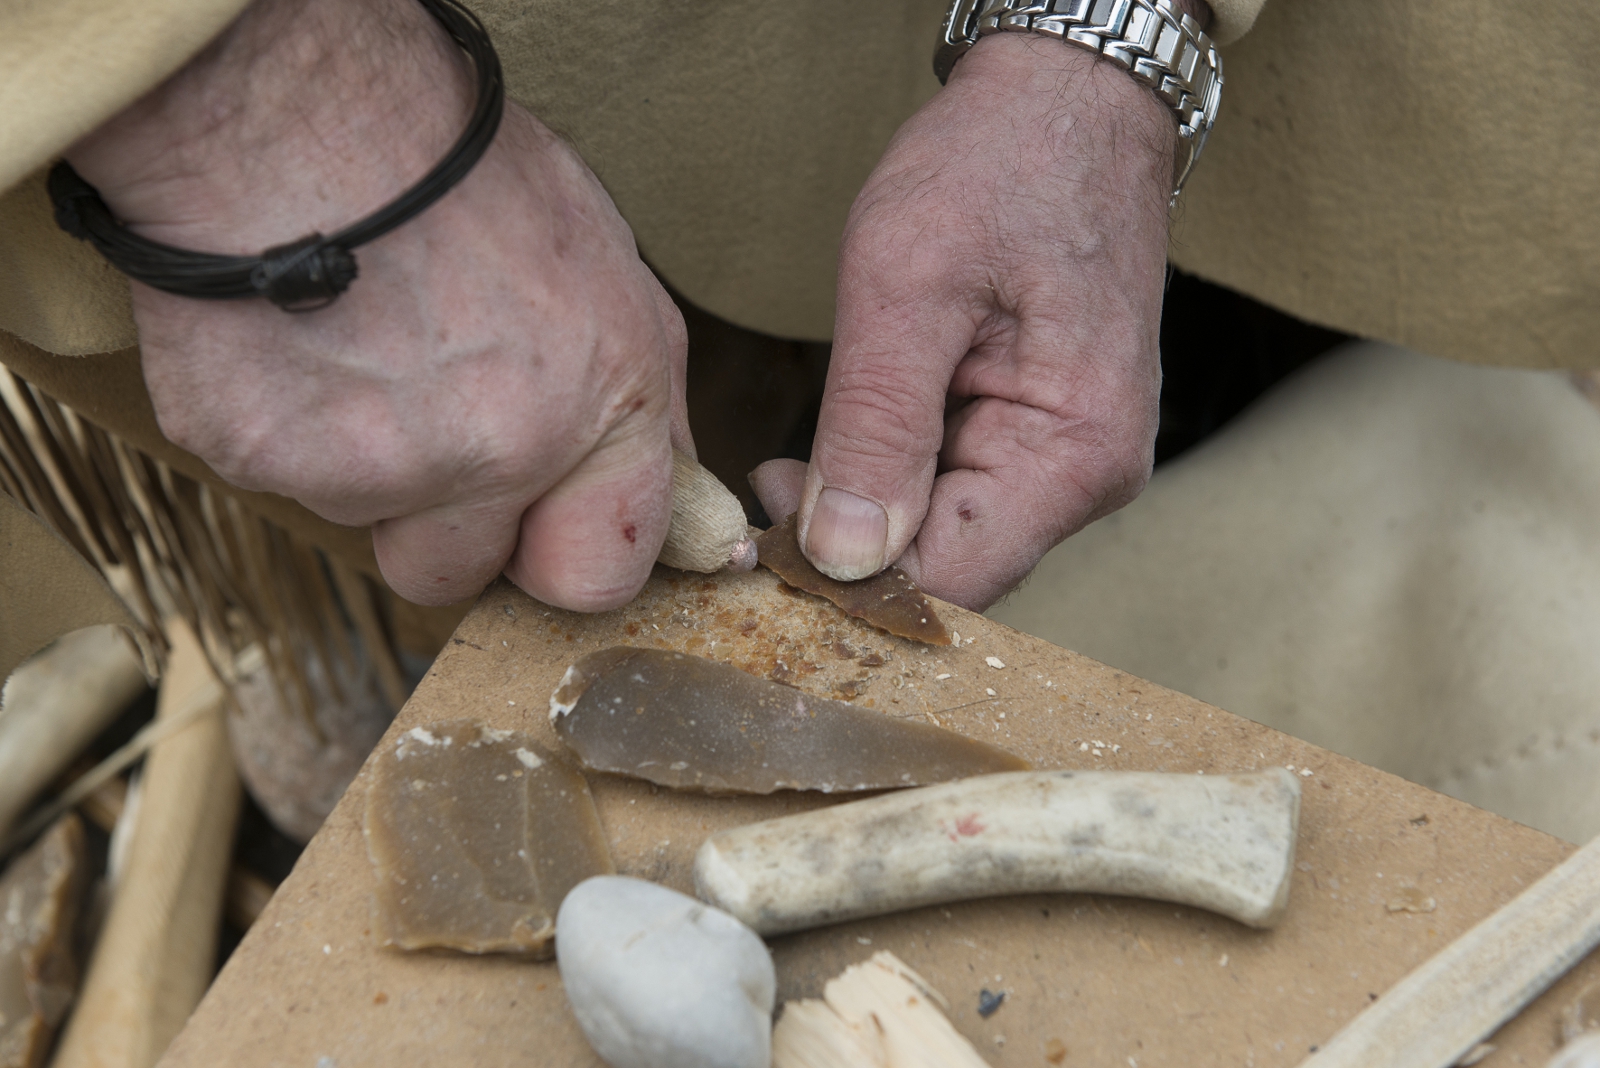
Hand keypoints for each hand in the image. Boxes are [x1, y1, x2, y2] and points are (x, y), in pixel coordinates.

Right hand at [67, 0, 690, 610]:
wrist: (293, 106)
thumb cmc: (452, 166)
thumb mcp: (603, 268)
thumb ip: (635, 401)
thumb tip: (669, 488)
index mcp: (599, 407)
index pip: (598, 577)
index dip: (559, 550)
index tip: (537, 521)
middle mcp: (498, 453)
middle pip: (457, 575)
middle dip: (442, 524)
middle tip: (422, 419)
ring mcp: (373, 469)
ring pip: (364, 522)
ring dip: (361, 467)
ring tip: (356, 345)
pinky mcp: (261, 460)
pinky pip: (277, 480)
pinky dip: (281, 426)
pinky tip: (292, 340)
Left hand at [752, 33, 1178, 610]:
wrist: (1070, 96)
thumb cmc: (1000, 165)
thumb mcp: (906, 287)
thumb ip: (873, 428)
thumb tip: (844, 556)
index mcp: (1072, 454)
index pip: (952, 581)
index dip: (851, 580)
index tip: (766, 534)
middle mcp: (1088, 477)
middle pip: (952, 568)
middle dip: (851, 545)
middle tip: (768, 484)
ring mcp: (1071, 458)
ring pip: (947, 534)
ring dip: (867, 509)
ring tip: (795, 459)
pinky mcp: (1043, 434)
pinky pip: (959, 489)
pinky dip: (894, 476)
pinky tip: (848, 437)